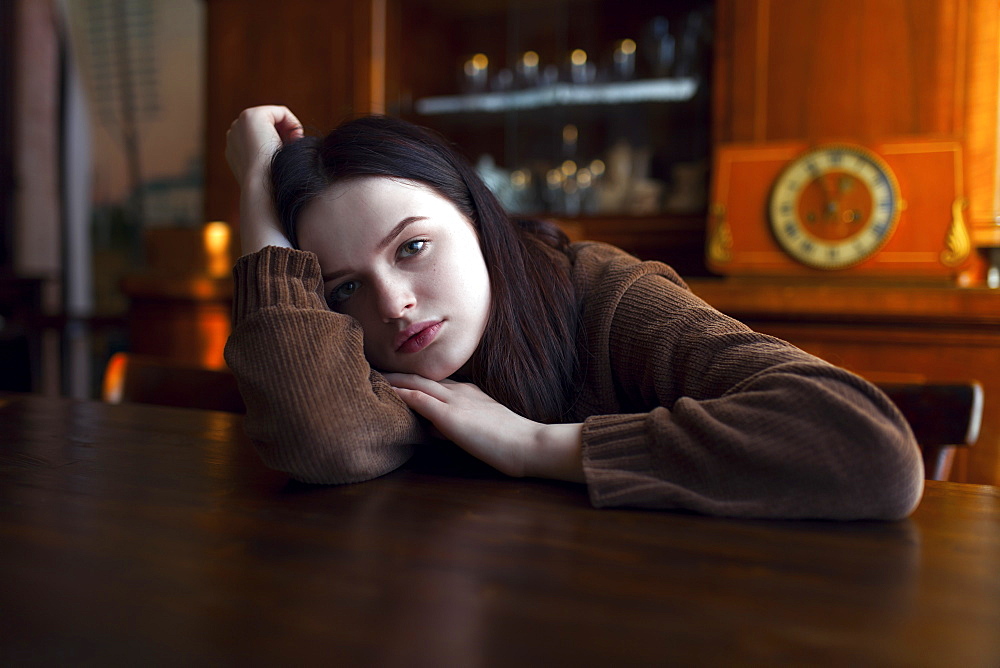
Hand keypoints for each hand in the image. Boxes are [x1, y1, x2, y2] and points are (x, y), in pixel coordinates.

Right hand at [225, 106, 303, 254]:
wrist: (263, 189)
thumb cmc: (270, 193)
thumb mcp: (274, 184)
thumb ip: (278, 176)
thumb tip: (296, 199)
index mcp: (236, 152)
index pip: (264, 139)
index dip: (281, 146)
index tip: (288, 160)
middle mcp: (233, 135)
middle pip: (270, 126)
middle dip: (285, 136)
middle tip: (292, 153)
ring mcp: (239, 125)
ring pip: (275, 118)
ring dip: (289, 132)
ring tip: (293, 148)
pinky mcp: (251, 116)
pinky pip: (280, 112)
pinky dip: (292, 124)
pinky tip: (294, 140)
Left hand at [385, 373, 584, 482]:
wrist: (529, 444)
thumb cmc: (511, 443)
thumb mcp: (480, 429)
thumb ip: (456, 426)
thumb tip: (432, 429)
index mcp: (468, 393)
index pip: (433, 383)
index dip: (411, 379)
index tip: (391, 376)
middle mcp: (459, 391)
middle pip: (420, 377)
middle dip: (395, 373)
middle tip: (372, 368)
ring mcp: (455, 402)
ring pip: (416, 384)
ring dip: (392, 379)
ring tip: (369, 374)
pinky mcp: (451, 417)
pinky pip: (420, 401)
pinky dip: (401, 394)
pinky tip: (384, 391)